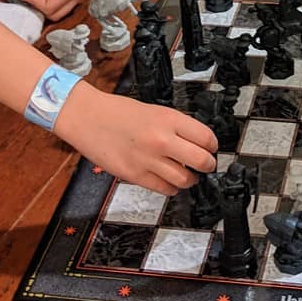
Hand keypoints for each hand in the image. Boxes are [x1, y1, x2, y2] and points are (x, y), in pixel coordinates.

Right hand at [55, 85, 218, 194]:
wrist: (88, 118)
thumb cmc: (119, 112)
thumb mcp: (155, 111)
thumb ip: (176, 127)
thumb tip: (196, 143)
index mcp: (169, 119)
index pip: (206, 138)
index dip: (212, 146)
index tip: (211, 148)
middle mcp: (162, 140)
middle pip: (202, 161)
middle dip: (208, 165)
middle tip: (206, 165)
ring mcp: (148, 160)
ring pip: (185, 179)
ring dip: (190, 179)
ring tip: (187, 175)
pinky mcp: (135, 176)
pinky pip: (164, 189)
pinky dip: (171, 188)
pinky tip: (168, 180)